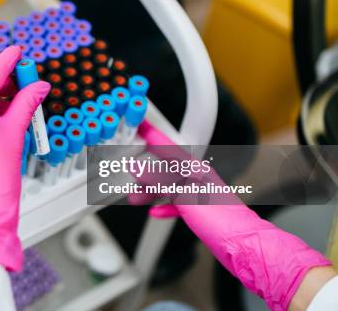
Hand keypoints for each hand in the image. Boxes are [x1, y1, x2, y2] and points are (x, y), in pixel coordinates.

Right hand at [138, 121, 331, 310]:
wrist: (243, 247)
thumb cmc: (222, 220)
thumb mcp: (184, 195)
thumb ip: (159, 180)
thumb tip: (138, 167)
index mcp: (195, 169)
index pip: (168, 147)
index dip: (152, 135)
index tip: (140, 125)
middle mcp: (197, 179)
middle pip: (165, 168)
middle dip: (146, 170)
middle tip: (129, 169)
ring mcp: (198, 194)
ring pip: (168, 187)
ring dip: (151, 191)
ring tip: (135, 196)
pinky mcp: (199, 211)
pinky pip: (176, 204)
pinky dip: (164, 206)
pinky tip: (155, 211)